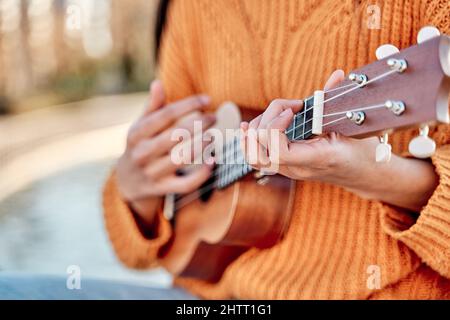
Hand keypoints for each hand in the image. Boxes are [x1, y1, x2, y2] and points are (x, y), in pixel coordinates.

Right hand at [116, 80, 214, 225]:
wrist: (127, 182)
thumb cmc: (140, 146)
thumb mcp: (140, 126)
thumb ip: (152, 107)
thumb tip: (158, 83)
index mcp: (137, 133)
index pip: (165, 115)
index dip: (188, 105)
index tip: (207, 100)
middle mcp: (142, 153)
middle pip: (175, 135)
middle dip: (199, 124)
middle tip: (214, 118)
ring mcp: (152, 172)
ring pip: (181, 158)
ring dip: (201, 146)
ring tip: (213, 136)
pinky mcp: (162, 188)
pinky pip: (185, 184)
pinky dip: (201, 174)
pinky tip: (212, 161)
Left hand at [241, 70, 438, 211]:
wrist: (363, 174)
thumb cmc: (361, 151)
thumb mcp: (353, 125)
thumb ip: (338, 100)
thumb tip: (338, 74)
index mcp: (316, 159)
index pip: (279, 152)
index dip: (276, 127)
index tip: (293, 110)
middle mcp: (296, 168)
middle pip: (261, 149)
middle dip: (268, 119)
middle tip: (291, 106)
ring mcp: (287, 170)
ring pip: (253, 156)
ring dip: (256, 128)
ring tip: (277, 112)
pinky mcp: (283, 166)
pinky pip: (255, 158)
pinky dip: (249, 140)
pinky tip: (250, 125)